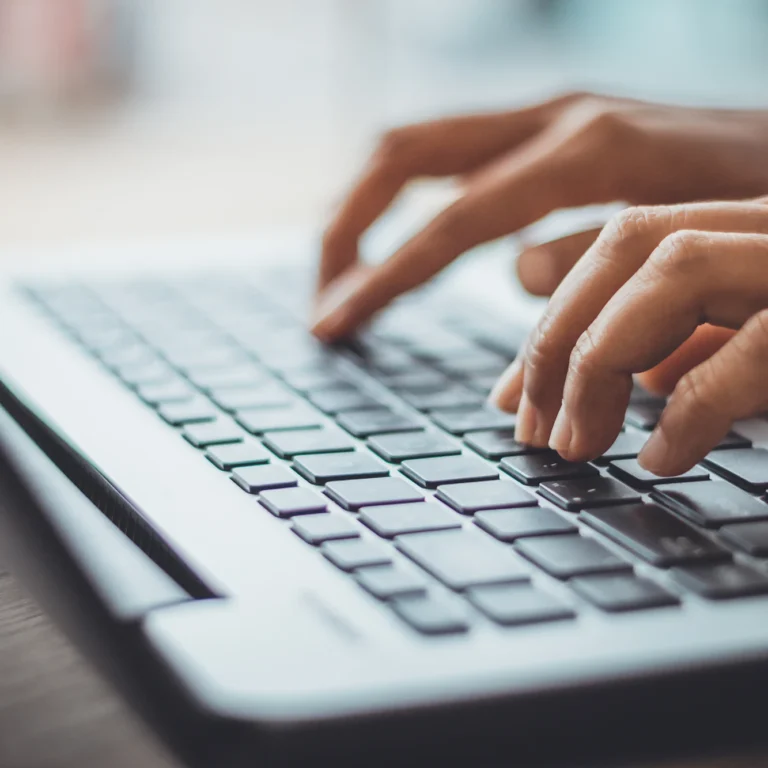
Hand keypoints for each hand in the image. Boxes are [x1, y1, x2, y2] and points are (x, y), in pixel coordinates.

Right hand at [312, 92, 767, 339]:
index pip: (449, 222)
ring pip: (419, 144)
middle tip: (325, 299)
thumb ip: (600, 261)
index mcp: (587, 150)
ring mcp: (550, 115)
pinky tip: (408, 247)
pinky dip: (412, 202)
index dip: (382, 278)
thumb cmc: (767, 204)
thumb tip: (516, 276)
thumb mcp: (699, 247)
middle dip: (348, 229)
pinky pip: (455, 156)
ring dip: (367, 209)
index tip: (331, 325)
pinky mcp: (554, 128)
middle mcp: (555, 117)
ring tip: (346, 276)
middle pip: (405, 155)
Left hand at [490, 198, 767, 475]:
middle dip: (556, 336)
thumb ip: (707, 342)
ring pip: (676, 266)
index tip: (514, 397)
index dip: (554, 319)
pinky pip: (755, 344)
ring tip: (577, 443)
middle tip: (530, 428)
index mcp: (751, 228)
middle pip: (630, 239)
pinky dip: (691, 409)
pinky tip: (661, 459)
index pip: (623, 244)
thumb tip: (645, 373)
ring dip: (601, 361)